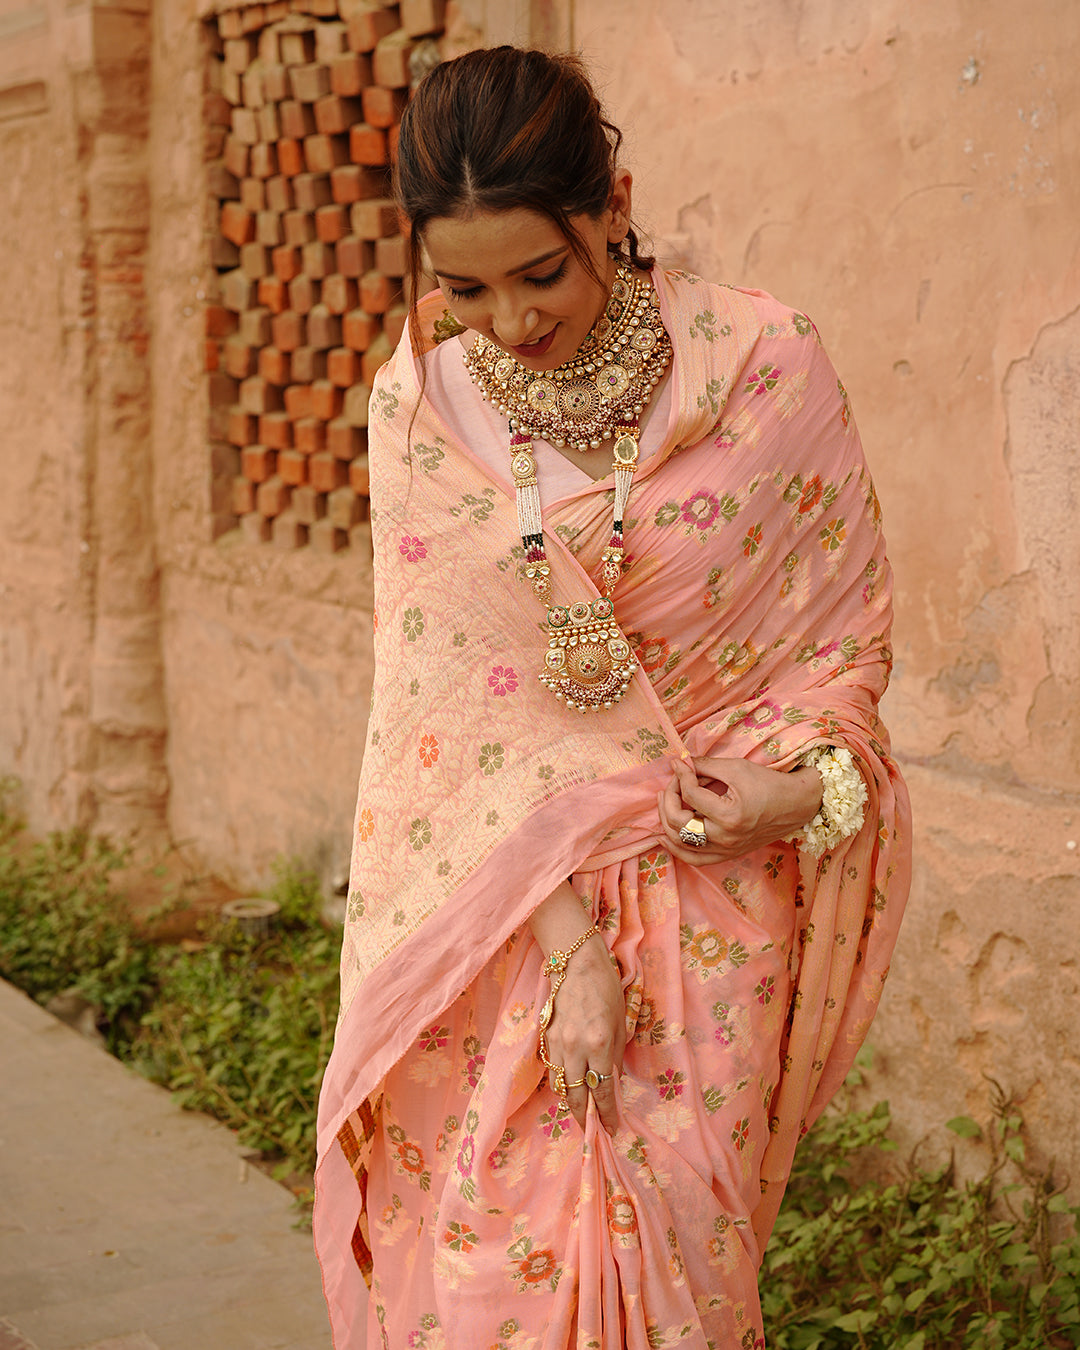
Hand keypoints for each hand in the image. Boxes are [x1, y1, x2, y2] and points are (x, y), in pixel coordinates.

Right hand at [543, 937, 624, 1133]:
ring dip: (571, 1102)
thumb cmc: (606, 989)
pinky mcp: (545, 1038)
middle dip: (585, 1117)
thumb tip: (611, 1083)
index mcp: (599, 1043)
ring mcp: (557, 1043)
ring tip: (582, 1113)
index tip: (612, 1129)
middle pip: (576, 1096)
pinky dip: (562, 1082)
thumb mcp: (620, 1023)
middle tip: (593, 1129)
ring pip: (560, 1086)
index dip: (607, 1114)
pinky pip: (553, 1069)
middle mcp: (576, 1047)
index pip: (603, 1091)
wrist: (576, 962)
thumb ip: (615, 1057)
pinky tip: (570, 1086)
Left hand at [657, 756, 822, 864]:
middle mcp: (726, 838)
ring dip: (666, 821)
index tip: (680, 764)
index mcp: (729, 815)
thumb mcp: (736, 768)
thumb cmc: (768, 783)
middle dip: (669, 798)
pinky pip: (694, 858)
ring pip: (680, 843)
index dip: (680, 776)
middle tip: (672, 782)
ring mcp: (726, 850)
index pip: (690, 795)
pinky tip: (666, 835)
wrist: (795, 805)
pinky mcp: (728, 854)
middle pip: (678, 822)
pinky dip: (677, 848)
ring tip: (665, 801)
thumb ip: (704, 766)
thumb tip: (679, 763)